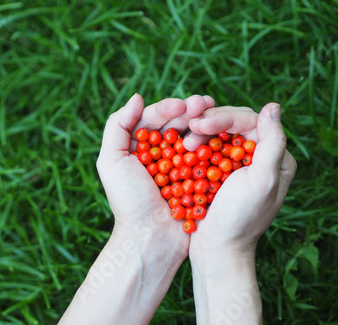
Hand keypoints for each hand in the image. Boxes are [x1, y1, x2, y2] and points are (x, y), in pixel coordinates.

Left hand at [96, 93, 214, 255]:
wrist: (150, 240)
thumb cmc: (128, 201)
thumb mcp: (111, 161)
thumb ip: (117, 126)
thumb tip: (137, 96)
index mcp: (137, 146)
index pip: (152, 118)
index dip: (167, 108)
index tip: (182, 106)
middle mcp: (159, 153)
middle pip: (176, 124)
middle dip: (190, 111)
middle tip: (205, 103)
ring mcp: (179, 165)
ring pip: (192, 136)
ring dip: (204, 123)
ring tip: (215, 112)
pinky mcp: (196, 178)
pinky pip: (206, 156)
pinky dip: (214, 143)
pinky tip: (225, 132)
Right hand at [187, 104, 296, 259]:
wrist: (217, 248)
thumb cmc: (240, 218)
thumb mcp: (261, 181)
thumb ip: (272, 143)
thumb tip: (273, 105)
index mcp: (275, 157)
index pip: (250, 122)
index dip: (224, 117)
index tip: (198, 124)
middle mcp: (257, 155)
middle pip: (233, 123)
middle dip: (209, 123)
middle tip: (189, 130)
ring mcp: (235, 162)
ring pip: (217, 131)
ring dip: (199, 132)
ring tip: (184, 142)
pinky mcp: (217, 169)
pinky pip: (205, 146)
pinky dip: (193, 144)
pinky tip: (182, 147)